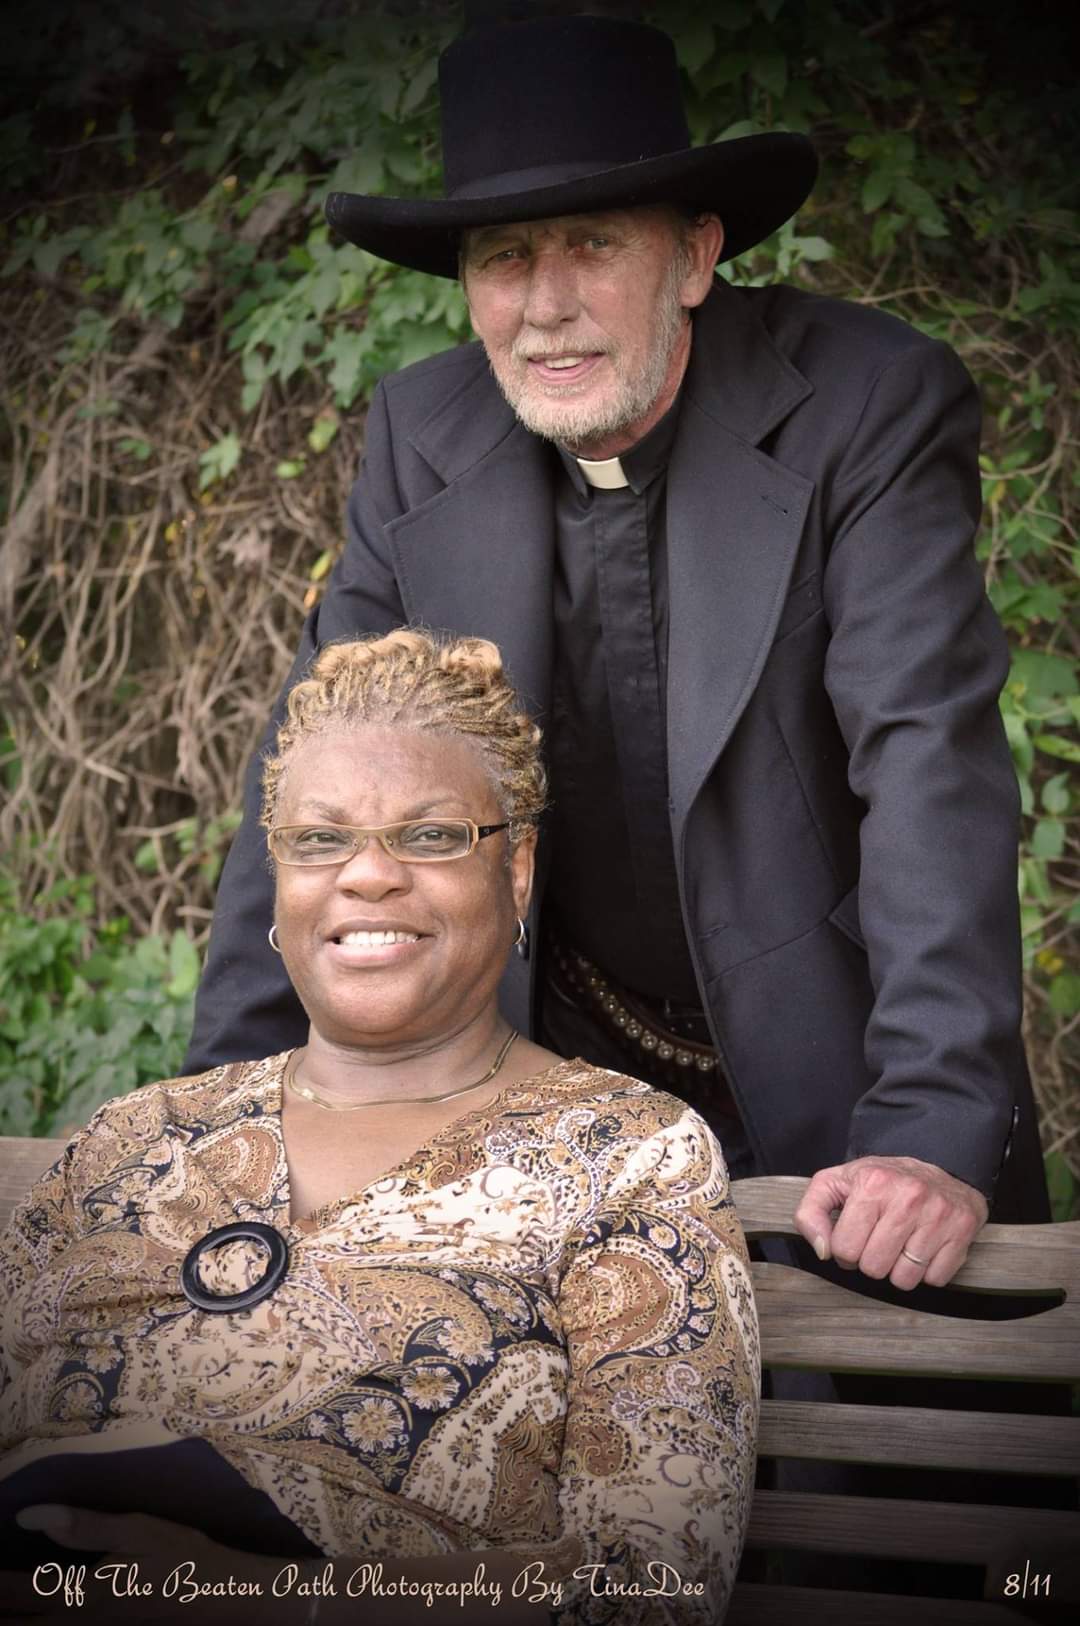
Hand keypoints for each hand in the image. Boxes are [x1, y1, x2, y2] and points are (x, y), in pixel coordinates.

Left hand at [1, 1505, 297, 1623]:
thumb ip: (82, 1526)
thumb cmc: (180, 1559)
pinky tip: (31, 1610)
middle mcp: (73, 1624)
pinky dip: (31, 1621)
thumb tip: (27, 1516)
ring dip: (11, 1614)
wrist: (221, 1598)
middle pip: (15, 1622)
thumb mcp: (137, 1531)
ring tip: (4, 1599)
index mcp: (77, 1597)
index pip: (10, 1593)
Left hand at [794, 1155, 988, 1289]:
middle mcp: (908, 1197)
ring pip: (905, 1279)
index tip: (856, 1236)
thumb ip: (811, 1212)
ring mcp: (938, 1215)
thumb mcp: (837, 1182)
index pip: (844, 1249)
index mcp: (872, 1183)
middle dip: (871, 1260)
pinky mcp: (963, 1231)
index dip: (845, 1249)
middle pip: (874, 1268)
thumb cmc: (884, 1180)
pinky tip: (924, 1247)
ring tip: (901, 1244)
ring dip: (898, 1269)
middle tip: (879, 1240)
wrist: (941, 1167)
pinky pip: (935, 1279)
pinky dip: (927, 1271)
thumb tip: (822, 1251)